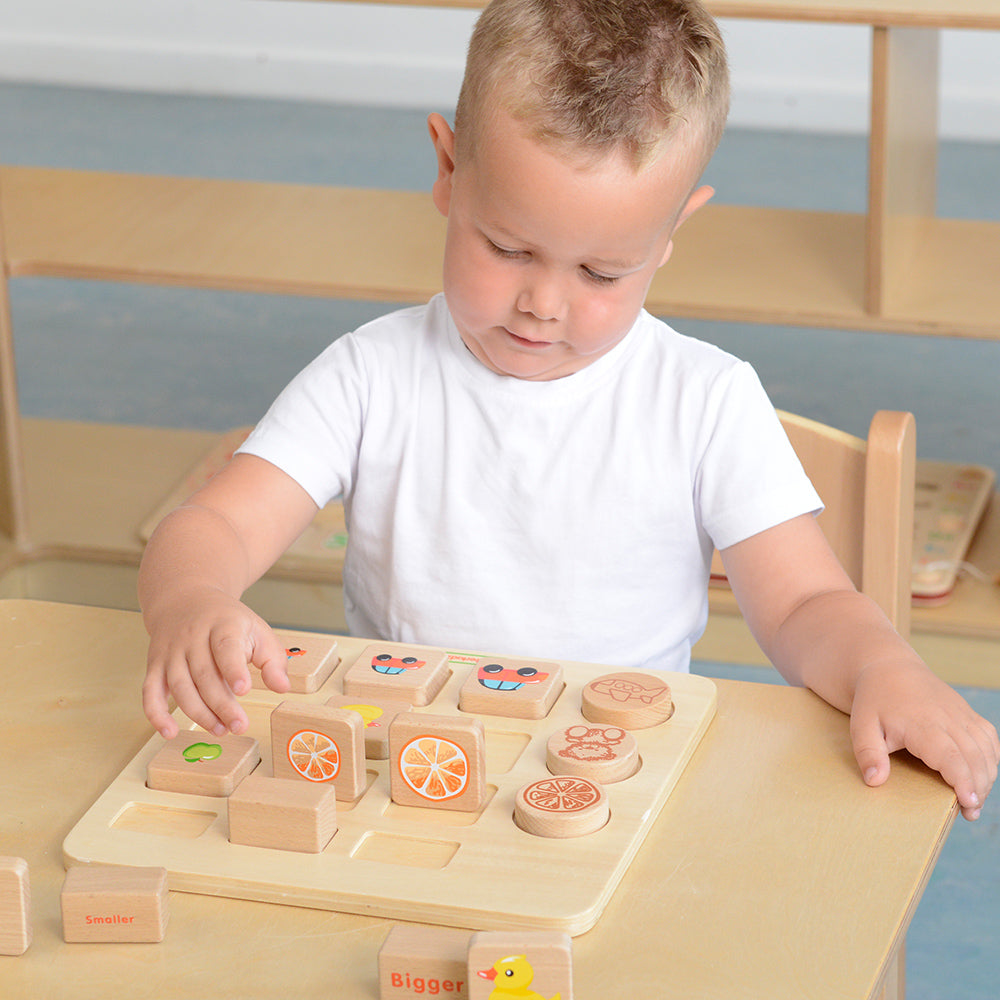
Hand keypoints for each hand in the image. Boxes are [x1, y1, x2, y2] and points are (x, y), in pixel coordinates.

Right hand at [142, 588, 289, 739]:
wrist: (185, 599)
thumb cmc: (227, 621)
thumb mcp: (257, 630)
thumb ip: (273, 659)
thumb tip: (282, 687)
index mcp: (223, 624)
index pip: (226, 646)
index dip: (233, 669)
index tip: (244, 689)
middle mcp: (193, 637)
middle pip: (204, 674)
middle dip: (221, 704)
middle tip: (239, 726)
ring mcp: (171, 651)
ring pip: (180, 686)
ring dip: (198, 713)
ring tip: (220, 730)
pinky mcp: (155, 665)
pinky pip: (150, 691)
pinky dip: (156, 714)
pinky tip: (170, 732)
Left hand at [850, 659, 998, 819]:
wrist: (889, 667)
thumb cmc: (874, 700)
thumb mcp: (861, 726)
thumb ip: (868, 753)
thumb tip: (875, 780)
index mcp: (922, 723)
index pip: (950, 755)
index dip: (963, 780)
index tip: (968, 803)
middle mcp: (948, 718)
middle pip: (974, 757)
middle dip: (977, 787)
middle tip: (970, 813)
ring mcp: (961, 714)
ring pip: (986, 749)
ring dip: (986, 776)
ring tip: (974, 801)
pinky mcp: (967, 713)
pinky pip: (988, 738)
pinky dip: (991, 759)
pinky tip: (982, 775)